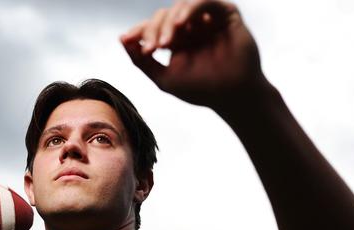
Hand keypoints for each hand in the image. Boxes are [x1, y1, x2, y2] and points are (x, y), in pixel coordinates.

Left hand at [120, 0, 268, 109]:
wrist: (231, 96)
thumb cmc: (200, 90)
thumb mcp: (164, 78)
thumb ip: (142, 62)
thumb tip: (122, 40)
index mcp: (177, 40)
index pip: (153, 27)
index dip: (139, 31)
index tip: (127, 39)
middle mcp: (191, 26)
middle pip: (164, 15)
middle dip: (154, 30)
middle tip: (152, 49)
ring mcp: (207, 19)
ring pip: (181, 6)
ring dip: (169, 22)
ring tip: (165, 42)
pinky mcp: (225, 13)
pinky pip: (204, 1)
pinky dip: (189, 9)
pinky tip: (180, 25)